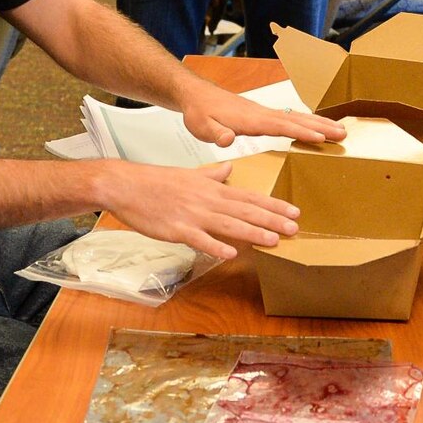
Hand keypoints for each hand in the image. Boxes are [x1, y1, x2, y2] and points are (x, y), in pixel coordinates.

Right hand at [99, 161, 302, 261]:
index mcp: (211, 188)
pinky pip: (199, 239)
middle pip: (245, 210)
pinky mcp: (176, 229)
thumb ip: (211, 174)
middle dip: (272, 219)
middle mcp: (207, 200)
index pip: (249, 196)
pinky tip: (231, 254)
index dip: (273, 204)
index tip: (293, 211)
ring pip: (229, 224)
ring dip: (253, 232)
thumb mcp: (189, 174)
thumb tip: (228, 168)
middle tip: (295, 227)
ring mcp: (192, 215)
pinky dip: (215, 246)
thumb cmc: (155, 181)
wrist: (126, 186)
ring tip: (275, 240)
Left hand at [180, 82, 344, 147]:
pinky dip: (307, 122)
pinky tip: (317, 127)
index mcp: (250, 119)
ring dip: (319, 124)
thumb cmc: (200, 113)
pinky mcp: (264, 115)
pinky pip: (291, 118)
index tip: (321, 137)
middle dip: (321, 126)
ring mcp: (265, 113)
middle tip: (343, 133)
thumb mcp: (202, 126)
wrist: (198, 96)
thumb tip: (227, 139)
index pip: (281, 125)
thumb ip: (215, 133)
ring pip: (297, 117)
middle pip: (297, 119)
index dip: (302, 132)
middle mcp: (262, 114)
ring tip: (340, 130)